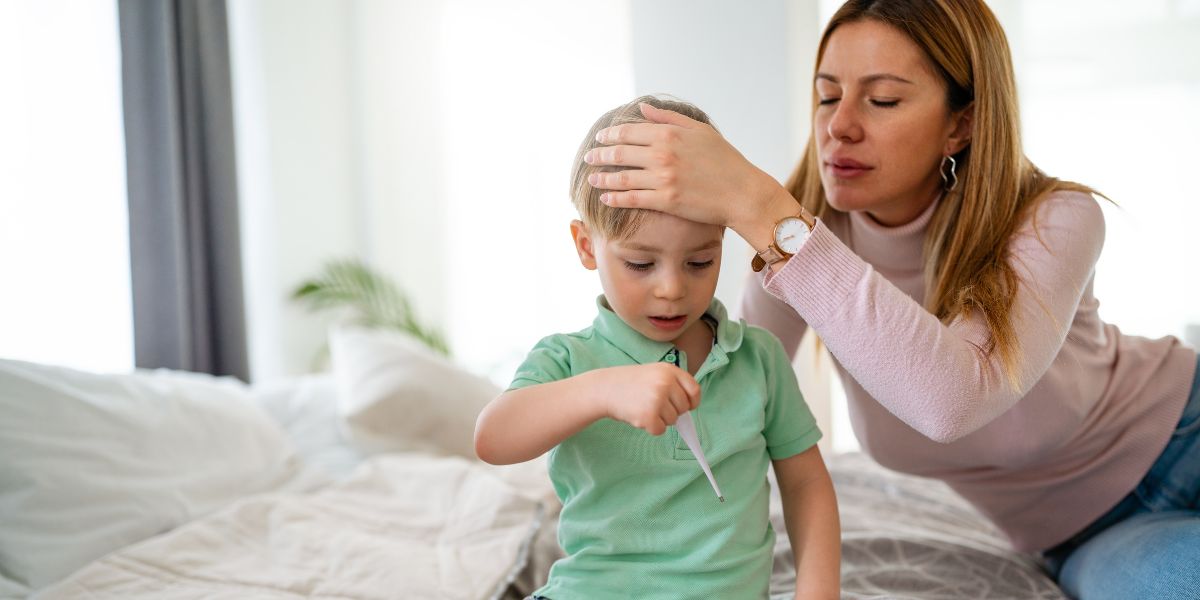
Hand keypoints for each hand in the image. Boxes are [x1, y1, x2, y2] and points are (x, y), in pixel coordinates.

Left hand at [585, 102, 781, 231]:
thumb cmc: (725, 161)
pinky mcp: (666, 201)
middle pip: (620, 152)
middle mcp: (663, 154)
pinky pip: (632, 198)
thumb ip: (669, 118)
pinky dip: (615, 198)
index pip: (628, 132)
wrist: (742, 192)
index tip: (599, 138)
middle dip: (600, 155)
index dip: (609, 135)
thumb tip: (643, 108)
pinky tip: (605, 198)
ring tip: (592, 179)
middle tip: (590, 157)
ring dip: (602, 177)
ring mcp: (663, 178)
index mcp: (669, 134)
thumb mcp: (700, 131)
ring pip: (621, 177)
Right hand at [592, 363, 700, 435]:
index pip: (694, 390)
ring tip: (643, 407)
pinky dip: (651, 428)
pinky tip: (638, 416)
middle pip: (683, 408)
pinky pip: (660, 430)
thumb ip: (673, 385)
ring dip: (660, 419)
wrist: (604, 388)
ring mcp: (657, 399)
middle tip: (652, 404)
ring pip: (672, 420)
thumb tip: (689, 407)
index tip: (687, 406)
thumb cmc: (630, 383)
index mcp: (669, 370)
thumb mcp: (654, 374)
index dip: (692, 401)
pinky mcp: (648, 416)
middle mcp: (665, 383)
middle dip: (671, 411)